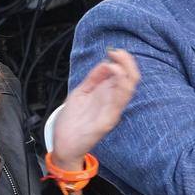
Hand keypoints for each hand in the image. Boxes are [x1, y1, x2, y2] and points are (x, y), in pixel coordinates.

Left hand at [52, 49, 139, 169]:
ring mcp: (111, 112)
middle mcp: (112, 102)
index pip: (124, 74)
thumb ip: (93, 78)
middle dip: (128, 64)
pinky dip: (119, 87)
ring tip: (117, 61)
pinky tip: (114, 75)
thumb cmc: (72, 121)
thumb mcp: (81, 92)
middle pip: (131, 80)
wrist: (63, 143)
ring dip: (126, 73)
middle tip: (118, 53)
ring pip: (128, 90)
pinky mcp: (107, 121)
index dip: (123, 61)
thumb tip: (106, 62)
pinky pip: (118, 103)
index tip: (115, 51)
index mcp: (107, 95)